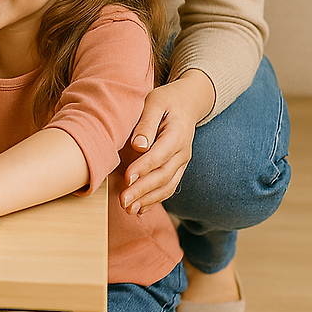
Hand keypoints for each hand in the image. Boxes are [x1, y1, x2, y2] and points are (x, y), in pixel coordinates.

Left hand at [121, 69, 214, 214]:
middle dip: (143, 191)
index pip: (159, 155)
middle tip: (123, 201)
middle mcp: (183, 153)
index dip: (143, 168)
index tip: (127, 178)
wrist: (188, 103)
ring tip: (128, 210)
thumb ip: (146, 123)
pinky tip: (139, 210)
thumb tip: (138, 145)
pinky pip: (168, 188)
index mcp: (177, 134)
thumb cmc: (166, 100)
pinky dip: (154, 200)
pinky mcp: (177, 168)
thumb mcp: (154, 102)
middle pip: (163, 176)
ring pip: (167, 186)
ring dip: (148, 200)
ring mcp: (181, 162)